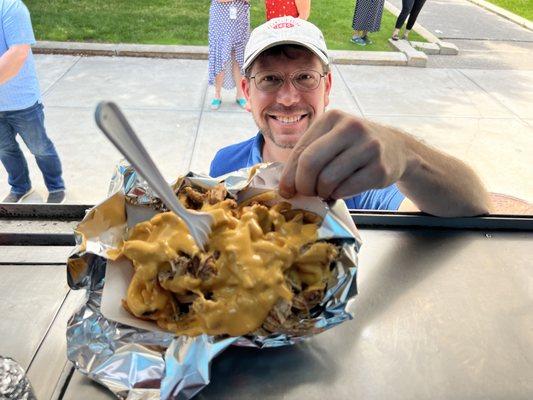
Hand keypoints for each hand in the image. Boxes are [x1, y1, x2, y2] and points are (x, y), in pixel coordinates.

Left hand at [279, 110, 415, 199]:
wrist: (396, 148)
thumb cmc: (353, 147)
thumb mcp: (331, 139)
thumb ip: (307, 155)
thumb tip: (285, 187)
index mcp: (332, 117)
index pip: (300, 151)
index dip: (289, 176)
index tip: (286, 191)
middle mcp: (350, 127)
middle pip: (310, 163)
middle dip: (303, 185)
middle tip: (307, 193)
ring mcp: (368, 147)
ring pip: (327, 180)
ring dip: (321, 192)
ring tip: (326, 191)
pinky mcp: (380, 169)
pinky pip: (346, 190)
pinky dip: (338, 195)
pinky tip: (341, 190)